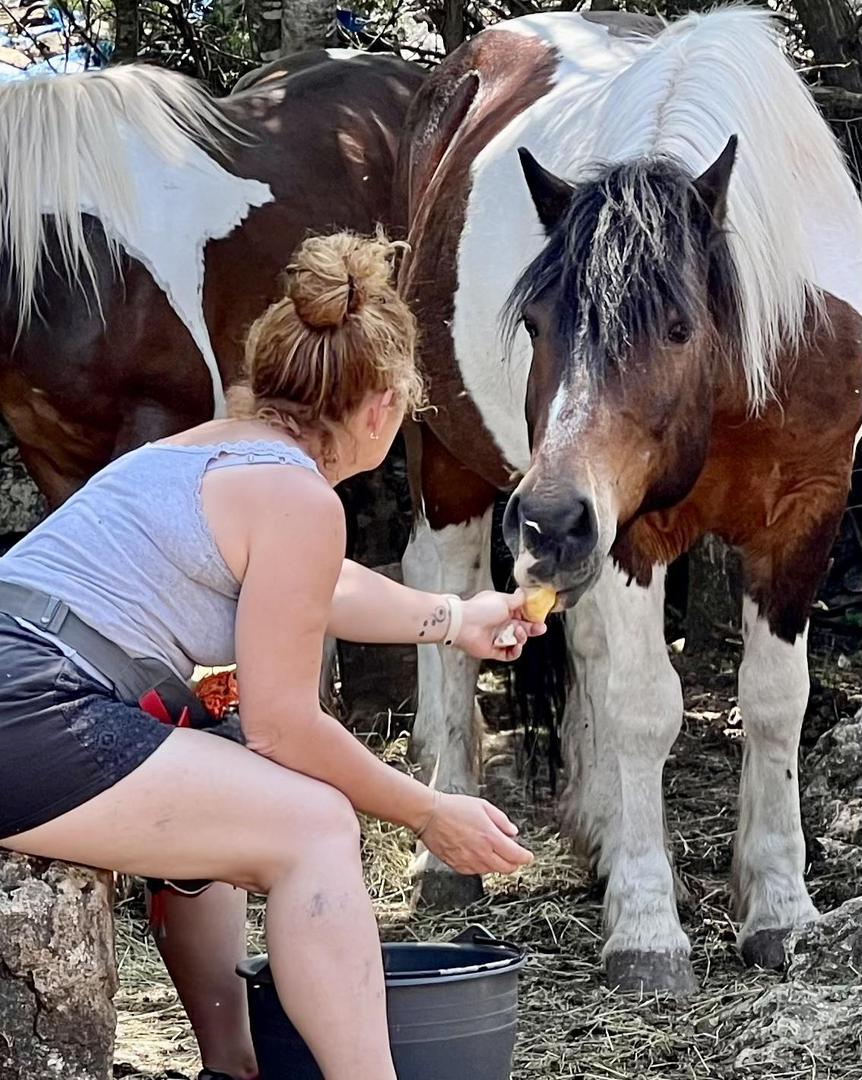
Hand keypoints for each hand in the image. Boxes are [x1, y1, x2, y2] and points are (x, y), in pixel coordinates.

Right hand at [417, 792, 533, 875]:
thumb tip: (513, 832)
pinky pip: (476, 871)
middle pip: (506, 869)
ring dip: (497, 864)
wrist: (430, 815)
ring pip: (491, 871)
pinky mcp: (457, 866)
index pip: (515, 856)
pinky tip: (477, 853)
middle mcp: (481, 853)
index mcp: (490, 837)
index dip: (525, 857)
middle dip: (513, 863)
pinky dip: (481, 865)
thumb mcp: (483, 806)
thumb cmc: (454, 808)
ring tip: (491, 849)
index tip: (528, 856)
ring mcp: (469, 862)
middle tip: (513, 855)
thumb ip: (501, 821)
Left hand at [455, 589, 545, 660]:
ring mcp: (498, 637)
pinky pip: (510, 654)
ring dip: (522, 637)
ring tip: (517, 632)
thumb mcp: (503, 599)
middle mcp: (501, 623)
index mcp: (503, 610)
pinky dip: (516, 651)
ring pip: (518, 640)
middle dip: (533, 628)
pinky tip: (517, 645)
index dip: (532, 616)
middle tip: (541, 628)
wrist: (463, 624)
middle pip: (523, 628)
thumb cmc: (480, 609)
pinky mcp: (494, 650)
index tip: (540, 617)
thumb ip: (517, 599)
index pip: (522, 614)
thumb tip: (524, 593)